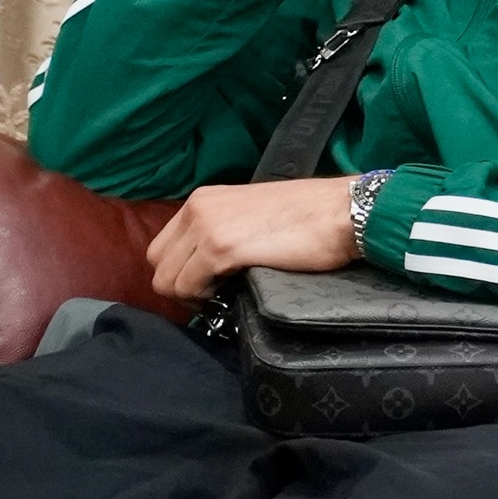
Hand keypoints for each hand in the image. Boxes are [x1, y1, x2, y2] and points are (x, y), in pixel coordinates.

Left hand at [146, 177, 357, 304]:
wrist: (340, 211)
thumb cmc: (308, 216)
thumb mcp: (250, 215)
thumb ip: (223, 231)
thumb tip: (208, 267)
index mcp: (203, 199)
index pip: (162, 246)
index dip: (180, 272)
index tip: (207, 287)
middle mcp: (198, 208)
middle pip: (158, 264)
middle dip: (180, 288)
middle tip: (213, 297)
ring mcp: (207, 227)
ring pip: (166, 280)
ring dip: (191, 296)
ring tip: (223, 297)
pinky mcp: (221, 247)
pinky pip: (187, 286)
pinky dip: (203, 299)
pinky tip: (230, 294)